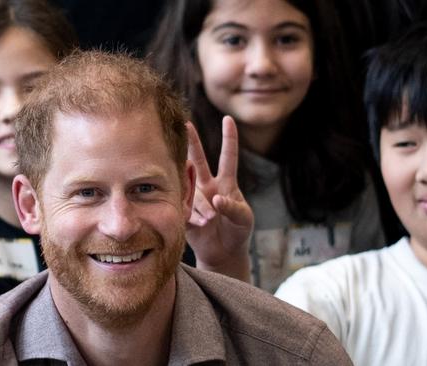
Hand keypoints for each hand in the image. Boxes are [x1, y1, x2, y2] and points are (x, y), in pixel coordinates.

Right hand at [186, 116, 252, 281]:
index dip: (229, 138)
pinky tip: (197, 226)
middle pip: (198, 159)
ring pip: (191, 190)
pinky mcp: (183, 210)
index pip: (227, 157)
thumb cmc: (238, 232)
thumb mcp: (243, 219)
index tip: (228, 119)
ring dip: (201, 205)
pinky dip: (192, 216)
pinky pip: (182, 206)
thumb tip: (216, 199)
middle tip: (185, 124)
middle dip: (192, 142)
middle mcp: (208, 185)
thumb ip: (233, 208)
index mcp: (226, 183)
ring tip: (209, 221)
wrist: (223, 253)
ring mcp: (194, 197)